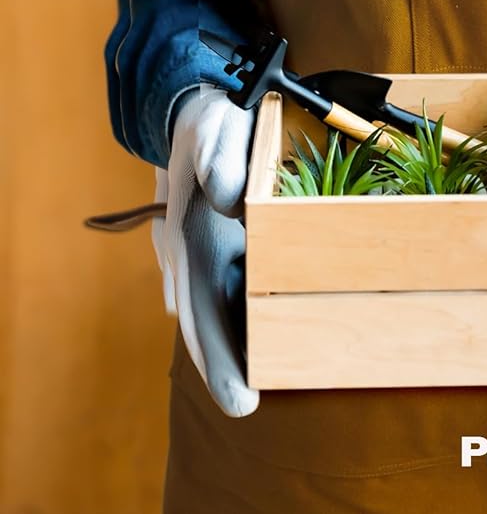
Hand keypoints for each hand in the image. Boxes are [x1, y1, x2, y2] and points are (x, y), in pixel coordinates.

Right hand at [154, 85, 258, 417]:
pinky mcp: (217, 247)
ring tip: (259, 383)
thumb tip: (228, 200)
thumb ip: (222, 157)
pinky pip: (228, 291)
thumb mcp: (217, 125)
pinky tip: (269, 336)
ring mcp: (201, 254)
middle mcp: (191, 255)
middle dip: (224, 368)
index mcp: (190, 237)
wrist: (193, 107)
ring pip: (216, 311)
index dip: (218, 359)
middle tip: (247, 406)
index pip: (199, 311)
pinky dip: (242, 317)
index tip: (240, 400)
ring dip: (233, 347)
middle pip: (205, 322)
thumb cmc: (211, 118)